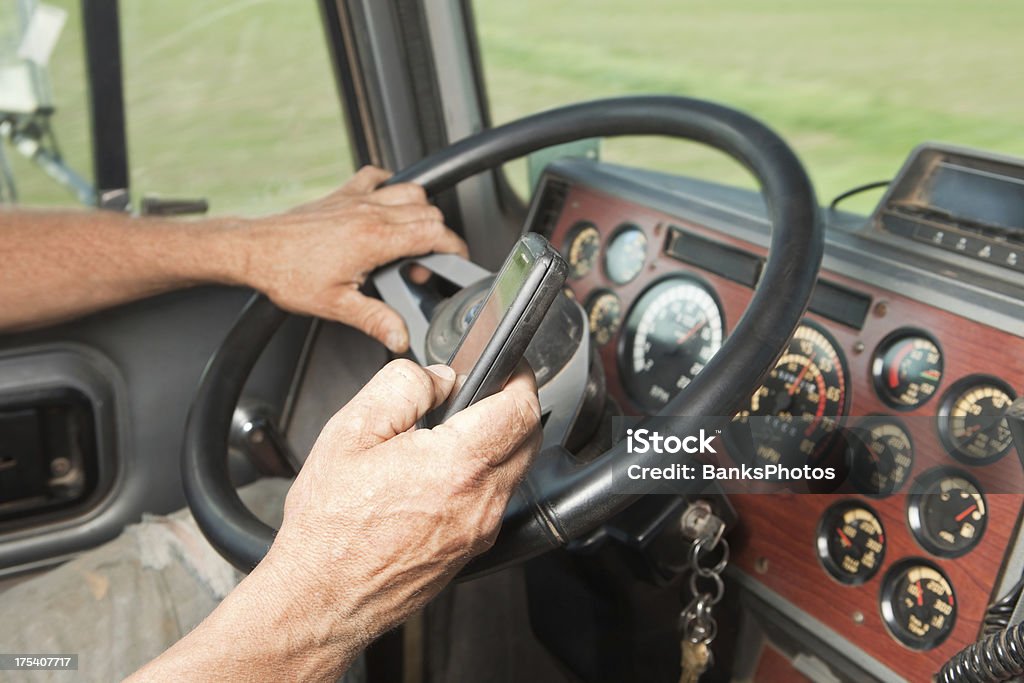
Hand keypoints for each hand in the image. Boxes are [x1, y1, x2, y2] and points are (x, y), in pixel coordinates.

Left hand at [244, 166, 467, 351]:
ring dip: (419, 211)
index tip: (454, 260)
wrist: (254, 251)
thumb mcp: (336, 306)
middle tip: (420, 265)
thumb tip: (401, 337)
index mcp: (374, 239)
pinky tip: (386, 208)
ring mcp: (356, 199)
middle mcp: (369, 213)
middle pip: (428, 211)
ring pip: (410, 191)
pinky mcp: (343, 194)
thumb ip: (375, 320)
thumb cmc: (287, 274)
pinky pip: (379, 177)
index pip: (433, 232)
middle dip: (436, 236)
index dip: (452, 248)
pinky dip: (391, 188)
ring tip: (409, 239)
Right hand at [266, 359, 539, 676]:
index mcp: (457, 466)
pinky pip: (496, 499)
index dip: (519, 377)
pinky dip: (484, 475)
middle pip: (528, 438)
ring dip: (499, 441)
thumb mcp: (351, 431)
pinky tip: (443, 470)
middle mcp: (480, 501)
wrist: (322, 598)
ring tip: (453, 431)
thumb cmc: (329, 527)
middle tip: (481, 391)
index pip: (520, 409)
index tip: (507, 366)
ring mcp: (480, 530)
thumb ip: (403, 387)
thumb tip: (439, 377)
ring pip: (515, 469)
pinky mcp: (472, 549)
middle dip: (514, 406)